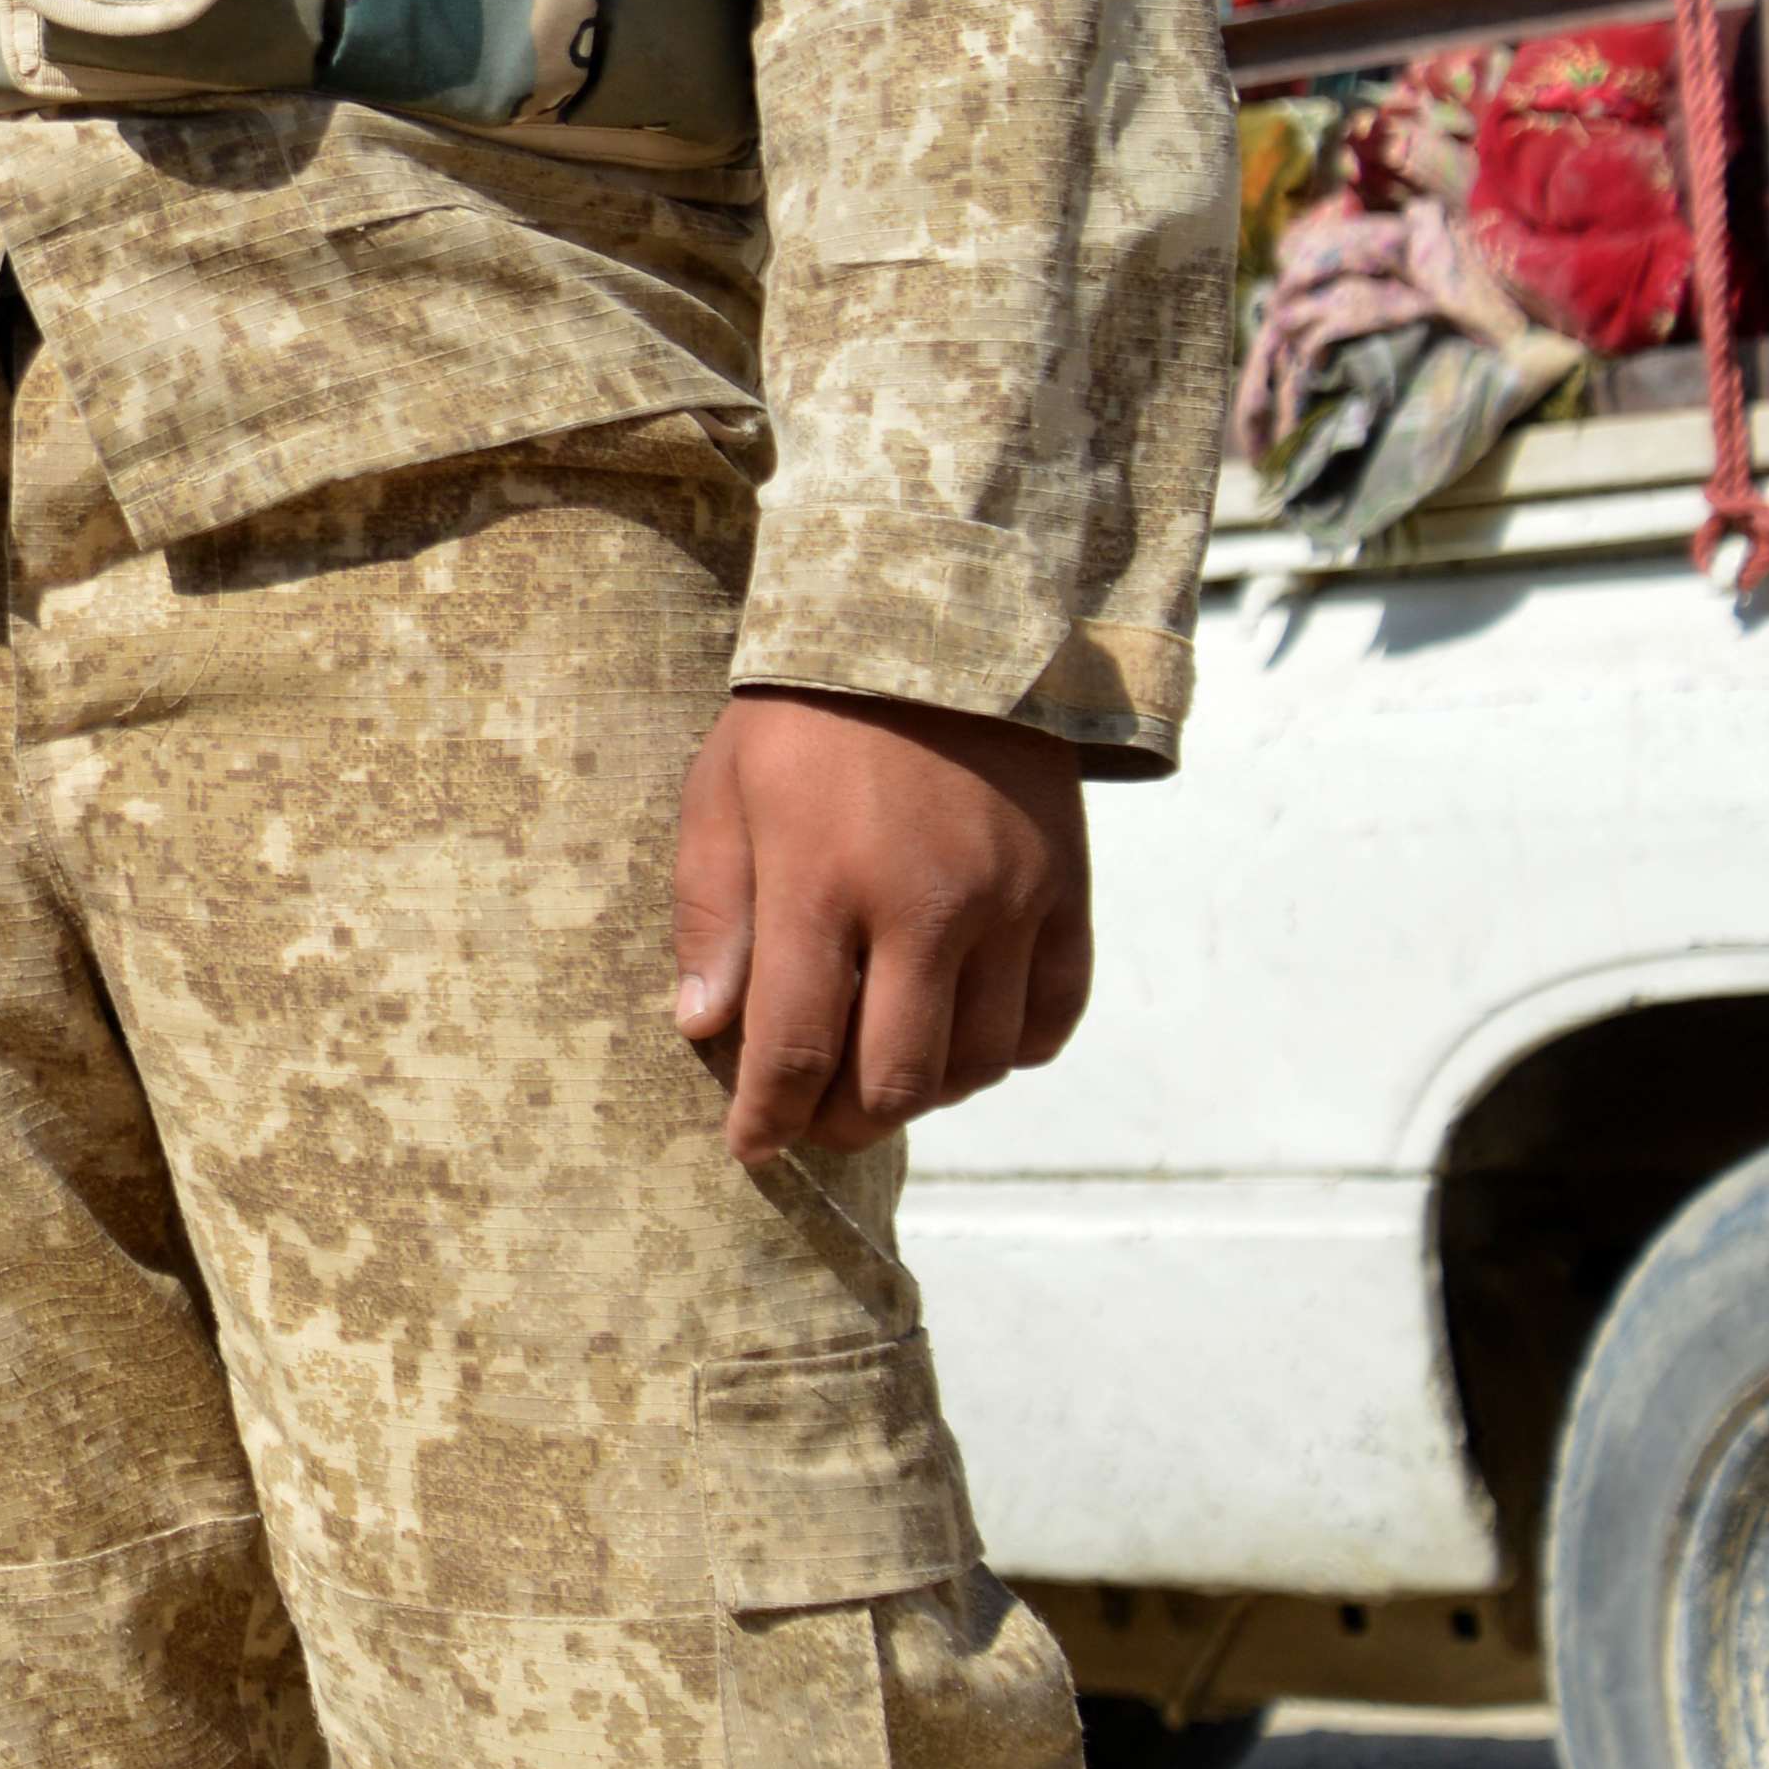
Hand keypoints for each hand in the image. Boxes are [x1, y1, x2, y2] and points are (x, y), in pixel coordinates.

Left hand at [669, 689, 1095, 1163]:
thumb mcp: (723, 790)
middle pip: (895, 1079)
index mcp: (821, 881)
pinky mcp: (1067, 892)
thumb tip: (702, 1027)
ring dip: (924, 1092)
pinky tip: (962, 1035)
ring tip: (881, 1074)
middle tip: (815, 1118)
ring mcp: (1008, 904)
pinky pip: (1050, 1018)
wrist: (937, 621)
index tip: (749, 1147)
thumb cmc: (806, 712)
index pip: (793, 1047)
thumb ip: (714, 913)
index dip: (768, 1118)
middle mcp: (925, 907)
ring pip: (976, 1063)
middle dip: (845, 1121)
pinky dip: (1007, 1050)